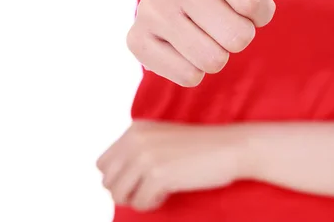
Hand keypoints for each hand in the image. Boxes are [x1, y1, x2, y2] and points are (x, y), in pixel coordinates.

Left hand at [97, 121, 245, 211]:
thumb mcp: (161, 139)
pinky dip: (153, 203)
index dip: (121, 177)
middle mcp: (135, 140)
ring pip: (118, 195)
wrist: (231, 147)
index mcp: (135, 129)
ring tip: (159, 191)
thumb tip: (110, 180)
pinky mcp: (157, 175)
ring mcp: (145, 156)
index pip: (103, 164)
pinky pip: (139, 203)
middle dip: (127, 190)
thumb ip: (136, 150)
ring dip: (138, 199)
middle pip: (107, 181)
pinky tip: (170, 192)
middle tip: (151, 188)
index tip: (144, 178)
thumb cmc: (200, 148)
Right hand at [126, 0, 275, 86]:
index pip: (255, 6)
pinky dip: (196, 67)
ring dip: (220, 49)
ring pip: (213, 61)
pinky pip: (188, 76)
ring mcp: (148, 8)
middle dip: (241, 30)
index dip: (260, 9)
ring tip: (207, 25)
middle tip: (224, 11)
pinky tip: (187, 42)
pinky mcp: (135, 39)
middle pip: (238, 37)